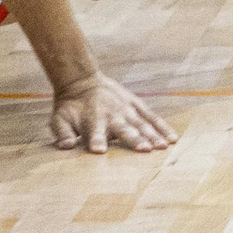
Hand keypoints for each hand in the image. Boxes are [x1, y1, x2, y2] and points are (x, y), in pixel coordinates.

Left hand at [50, 74, 175, 153]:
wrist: (81, 81)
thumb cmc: (69, 106)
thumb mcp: (59, 119)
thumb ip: (62, 133)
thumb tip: (64, 146)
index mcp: (92, 120)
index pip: (95, 134)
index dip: (97, 141)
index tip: (100, 151)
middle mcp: (112, 115)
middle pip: (124, 129)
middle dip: (133, 139)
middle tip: (143, 149)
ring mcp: (126, 109)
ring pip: (141, 124)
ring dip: (152, 135)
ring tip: (162, 147)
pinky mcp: (136, 105)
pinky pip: (151, 117)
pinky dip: (162, 127)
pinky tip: (173, 139)